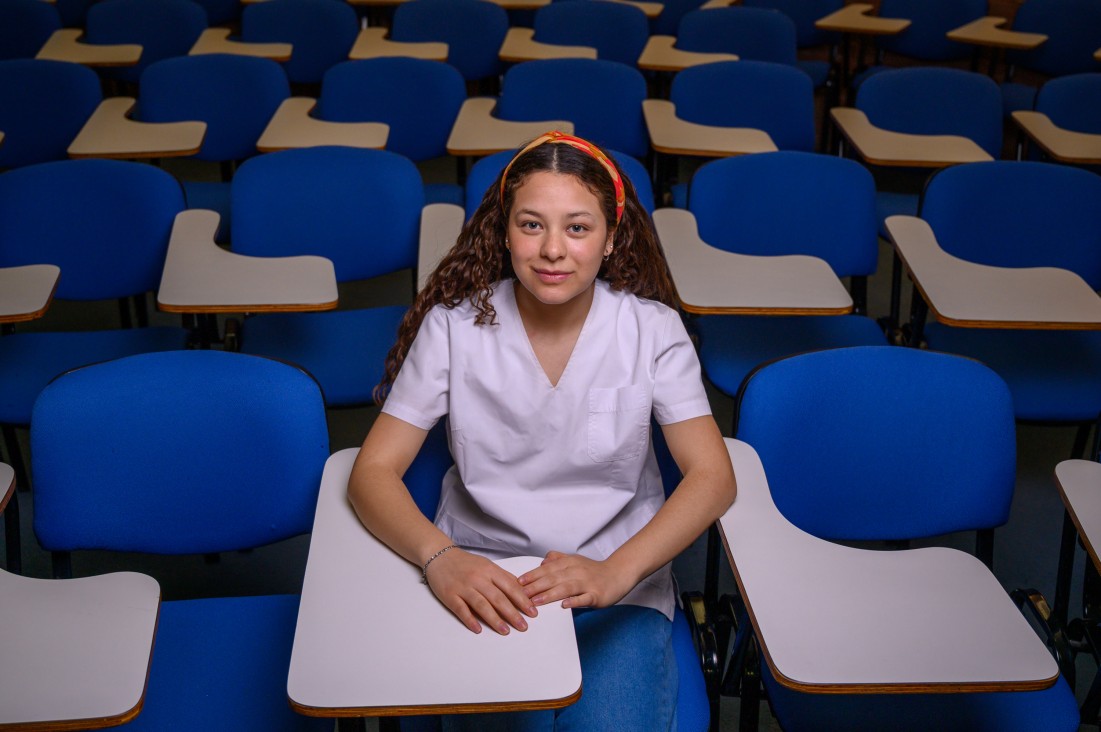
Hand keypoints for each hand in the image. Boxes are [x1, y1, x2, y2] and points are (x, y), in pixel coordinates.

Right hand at [424, 547, 537, 634]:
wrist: (440, 555)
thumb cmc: (466, 563)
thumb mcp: (487, 565)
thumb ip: (503, 577)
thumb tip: (522, 591)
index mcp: (489, 570)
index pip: (510, 587)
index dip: (522, 600)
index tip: (533, 612)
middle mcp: (478, 578)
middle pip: (498, 598)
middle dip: (513, 613)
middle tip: (523, 626)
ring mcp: (463, 587)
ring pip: (481, 605)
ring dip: (494, 619)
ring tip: (505, 631)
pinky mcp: (449, 595)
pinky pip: (461, 609)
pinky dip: (470, 620)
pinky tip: (478, 629)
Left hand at [517, 551, 635, 609]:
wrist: (618, 574)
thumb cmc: (594, 570)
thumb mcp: (574, 560)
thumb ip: (558, 559)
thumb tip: (542, 561)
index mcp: (569, 563)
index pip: (547, 569)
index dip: (532, 575)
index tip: (518, 582)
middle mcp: (576, 571)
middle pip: (553, 578)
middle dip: (535, 586)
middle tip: (520, 594)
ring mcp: (587, 583)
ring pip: (565, 587)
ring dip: (550, 594)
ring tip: (536, 602)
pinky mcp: (596, 594)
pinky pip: (584, 598)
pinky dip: (574, 601)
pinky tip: (564, 606)